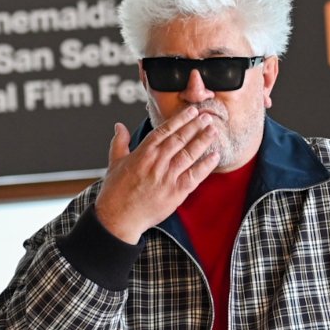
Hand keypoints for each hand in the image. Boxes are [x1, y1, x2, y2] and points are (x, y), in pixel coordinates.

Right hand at [94, 106, 219, 242]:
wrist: (118, 218)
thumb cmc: (115, 192)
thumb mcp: (114, 163)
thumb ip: (120, 142)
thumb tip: (119, 126)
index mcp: (143, 152)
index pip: (165, 130)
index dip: (180, 119)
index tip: (191, 111)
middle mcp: (157, 162)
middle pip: (180, 138)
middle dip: (195, 125)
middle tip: (207, 116)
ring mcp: (167, 176)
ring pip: (189, 153)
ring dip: (203, 140)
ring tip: (213, 130)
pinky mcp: (176, 192)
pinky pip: (195, 175)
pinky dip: (206, 166)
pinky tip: (215, 156)